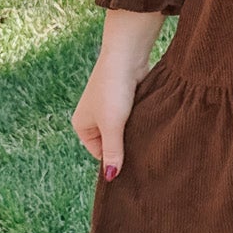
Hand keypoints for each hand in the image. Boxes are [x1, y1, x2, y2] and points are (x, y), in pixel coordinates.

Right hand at [71, 8, 163, 179]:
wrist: (127, 56)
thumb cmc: (113, 90)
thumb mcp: (112, 125)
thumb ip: (112, 151)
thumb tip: (111, 176)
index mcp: (82, 126)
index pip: (99, 154)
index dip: (115, 160)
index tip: (133, 165)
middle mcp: (93, 117)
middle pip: (112, 143)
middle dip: (126, 147)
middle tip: (143, 155)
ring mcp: (109, 108)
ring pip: (124, 131)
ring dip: (134, 134)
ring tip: (147, 140)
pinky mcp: (125, 100)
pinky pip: (132, 119)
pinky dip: (139, 122)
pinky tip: (150, 126)